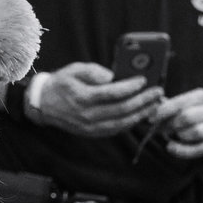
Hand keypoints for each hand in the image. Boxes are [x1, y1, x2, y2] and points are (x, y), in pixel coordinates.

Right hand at [28, 62, 162, 138]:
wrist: (44, 105)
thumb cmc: (62, 84)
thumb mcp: (74, 70)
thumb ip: (94, 71)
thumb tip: (113, 76)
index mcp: (83, 97)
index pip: (113, 93)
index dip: (131, 87)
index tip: (144, 80)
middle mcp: (88, 115)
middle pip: (122, 109)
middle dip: (143, 100)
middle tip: (158, 92)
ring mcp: (91, 127)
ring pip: (123, 122)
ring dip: (142, 113)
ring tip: (155, 103)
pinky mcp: (94, 133)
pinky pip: (117, 129)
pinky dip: (132, 122)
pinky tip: (142, 113)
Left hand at [148, 90, 202, 160]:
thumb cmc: (197, 110)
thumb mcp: (188, 102)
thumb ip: (170, 105)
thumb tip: (152, 106)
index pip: (181, 102)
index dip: (164, 111)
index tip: (150, 119)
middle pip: (187, 117)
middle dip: (169, 124)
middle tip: (158, 129)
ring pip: (194, 132)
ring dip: (177, 136)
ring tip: (168, 136)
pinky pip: (198, 149)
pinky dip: (182, 150)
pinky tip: (170, 147)